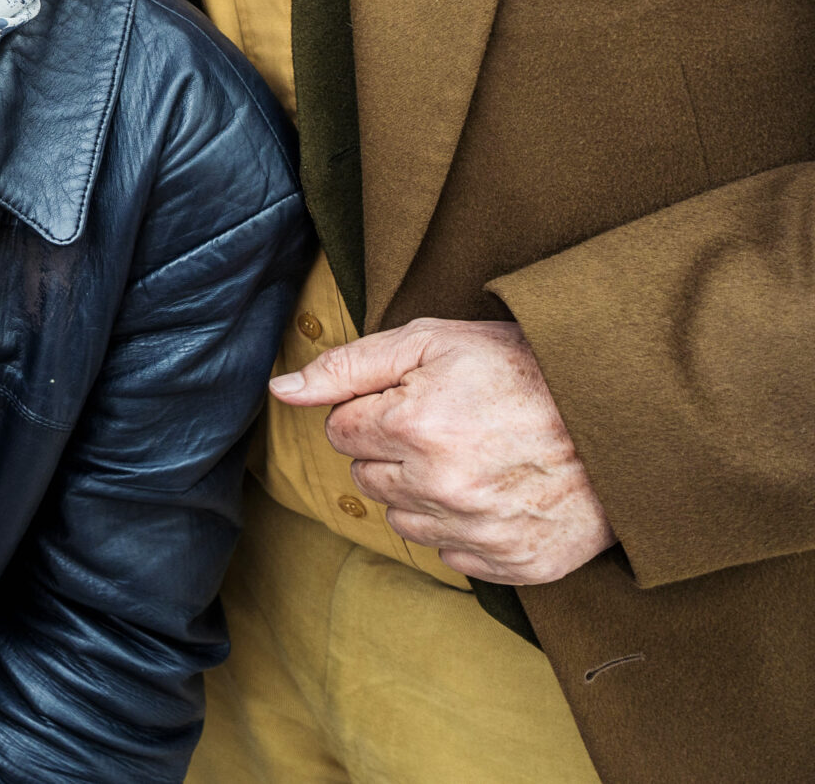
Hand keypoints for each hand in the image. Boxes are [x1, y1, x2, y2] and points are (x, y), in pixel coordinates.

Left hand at [271, 317, 614, 585]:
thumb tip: (281, 390)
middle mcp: (442, 488)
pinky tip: (495, 492)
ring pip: (403, 520)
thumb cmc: (522, 368)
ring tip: (473, 458)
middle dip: (392, 450)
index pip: (341, 430)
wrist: (623, 414)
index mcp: (414, 427)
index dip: (372, 410)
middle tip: (447, 426)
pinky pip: (452, 555)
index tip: (413, 400)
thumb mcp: (432, 340)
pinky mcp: (515, 564)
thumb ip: (348, 366)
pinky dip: (463, 528)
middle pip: (366, 477)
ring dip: (422, 492)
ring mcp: (480, 532)